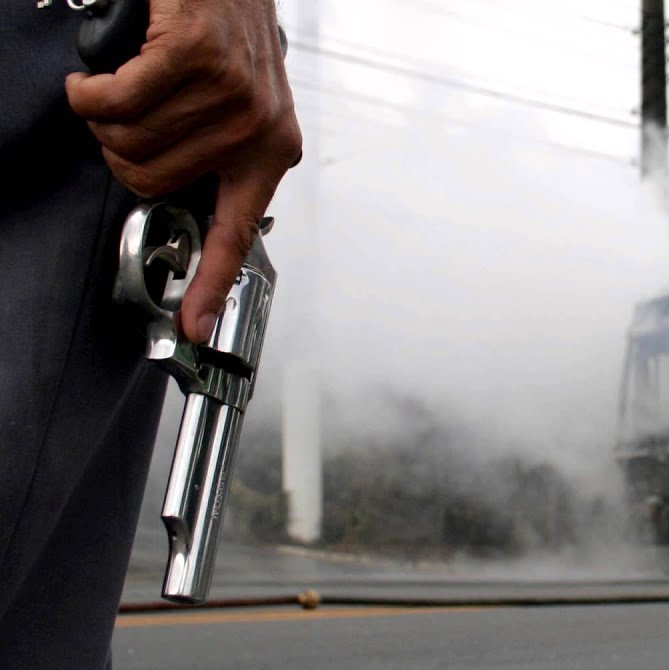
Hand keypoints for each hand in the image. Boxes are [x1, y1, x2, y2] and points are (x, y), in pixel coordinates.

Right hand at [66, 0, 301, 343]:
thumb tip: (185, 201)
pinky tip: (98, 76)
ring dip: (106, 115)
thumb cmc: (226, 37)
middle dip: (122, 153)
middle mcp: (258, 129)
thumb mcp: (242, 107)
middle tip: (130, 119)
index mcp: (271, 151)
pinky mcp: (197, 57)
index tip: (193, 327)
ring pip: (130, 141)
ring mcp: (232, 94)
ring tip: (125, 87)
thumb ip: (218, 154)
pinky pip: (117, 102)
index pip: (236, 232)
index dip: (209, 283)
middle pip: (152, 182)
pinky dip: (92, 91)